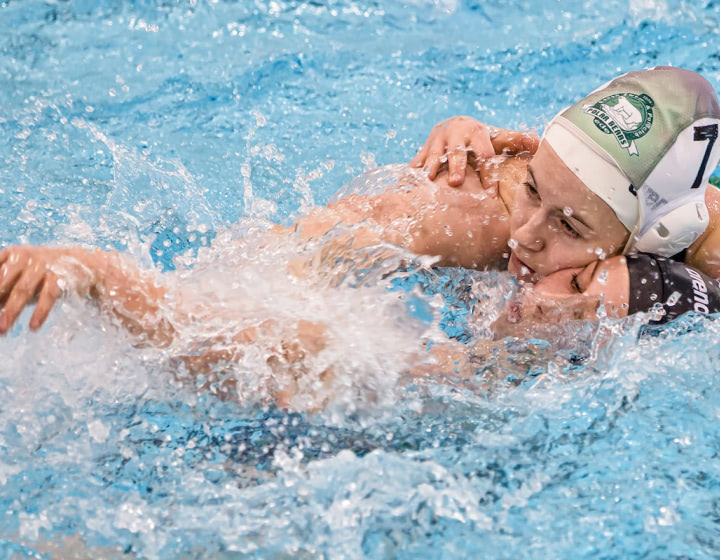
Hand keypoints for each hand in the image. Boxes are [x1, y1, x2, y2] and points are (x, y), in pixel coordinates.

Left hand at [0, 246, 95, 332]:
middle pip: (4, 281)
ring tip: (3, 329)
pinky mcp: (60, 277)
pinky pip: (48, 295)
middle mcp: (25, 257)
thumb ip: (6, 287)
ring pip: (24, 290)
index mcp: (11, 254)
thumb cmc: (43, 271)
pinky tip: (33, 326)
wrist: (80, 262)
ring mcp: (43, 266)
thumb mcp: (21, 274)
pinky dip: (40, 312)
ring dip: (12, 311)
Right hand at [410, 116, 538, 186]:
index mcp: (477, 134)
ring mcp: (438, 141)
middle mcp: (456, 135)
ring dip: (432, 167)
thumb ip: (515, 141)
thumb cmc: (480, 137)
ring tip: (430, 180)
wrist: (453, 124)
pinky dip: (414, 169)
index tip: (490, 194)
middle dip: (457, 166)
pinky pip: (418, 160)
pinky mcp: (424, 148)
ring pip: (434, 154)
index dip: (488, 173)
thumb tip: (538, 142)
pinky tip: (409, 181)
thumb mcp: (497, 136)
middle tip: (457, 182)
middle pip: (457, 151)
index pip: (485, 154)